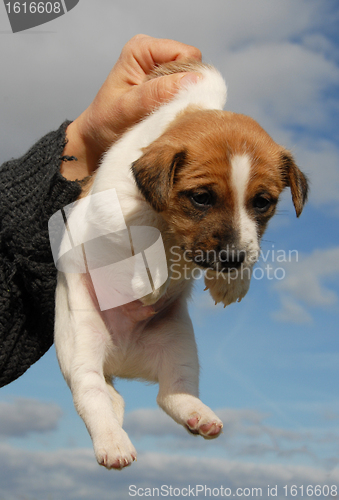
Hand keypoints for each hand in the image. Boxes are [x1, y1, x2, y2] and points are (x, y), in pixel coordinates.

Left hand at [61, 34, 201, 180]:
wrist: (98, 139)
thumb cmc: (106, 123)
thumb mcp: (128, 109)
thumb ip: (157, 93)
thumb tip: (194, 80)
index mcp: (142, 49)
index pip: (186, 55)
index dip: (187, 80)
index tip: (170, 104)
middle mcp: (154, 54)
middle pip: (194, 66)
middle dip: (186, 91)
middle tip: (164, 112)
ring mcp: (162, 70)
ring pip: (194, 82)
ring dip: (184, 101)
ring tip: (162, 116)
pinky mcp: (167, 86)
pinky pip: (190, 93)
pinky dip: (183, 107)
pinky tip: (166, 117)